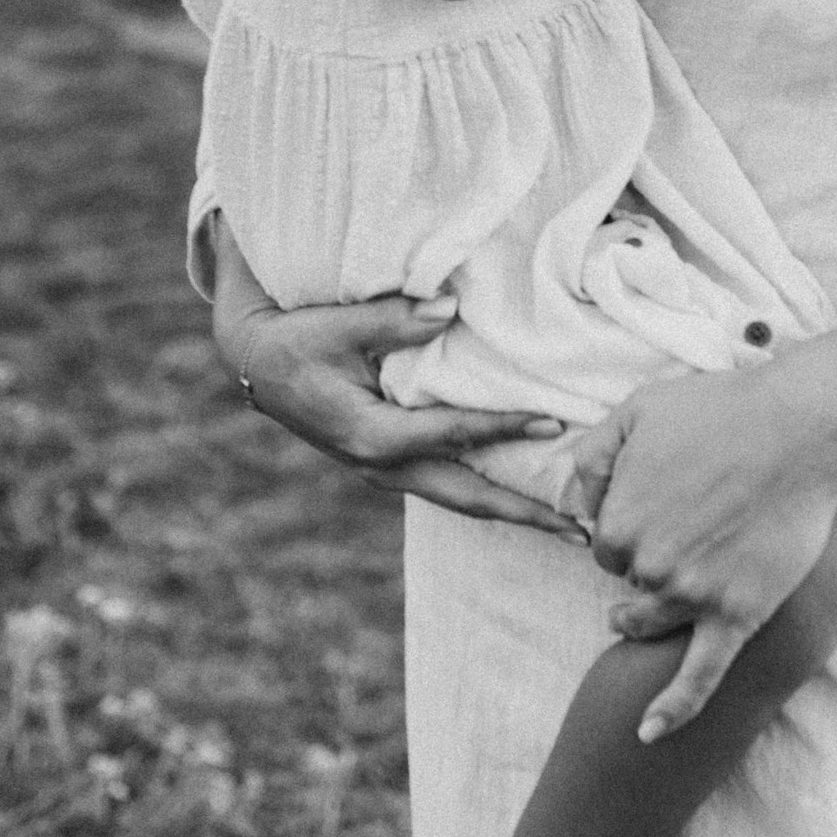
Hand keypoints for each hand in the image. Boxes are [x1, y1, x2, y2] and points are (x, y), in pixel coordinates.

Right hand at [220, 272, 584, 540]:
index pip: (451, 435)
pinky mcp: (388, 464)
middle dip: (523, 511)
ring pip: (457, 498)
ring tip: (562, 524)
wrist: (258, 364)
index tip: (552, 423)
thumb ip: (394, 319)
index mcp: (371, 435)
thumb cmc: (297, 339)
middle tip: (578, 526)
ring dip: (509, 510)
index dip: (503, 428)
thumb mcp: (338, 324)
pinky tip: (517, 492)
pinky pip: (445, 485)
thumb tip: (450, 309)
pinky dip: (484, 492)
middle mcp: (381, 466)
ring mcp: (384, 472)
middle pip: (465, 495)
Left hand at [567, 363, 836, 737]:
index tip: (651, 511)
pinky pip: (699, 678)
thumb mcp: (637, 410)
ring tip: (630, 619)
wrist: (801, 429)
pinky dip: (674, 710)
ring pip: (652, 622)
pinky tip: (649, 736)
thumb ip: (593, 455)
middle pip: (629, 583)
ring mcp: (694, 596)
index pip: (604, 547)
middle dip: (644, 563)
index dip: (625, 528)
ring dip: (641, 621)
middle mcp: (650, 566)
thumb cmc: (720, 410)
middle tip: (675, 534)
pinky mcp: (738, 616)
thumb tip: (571, 503)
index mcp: (620, 520)